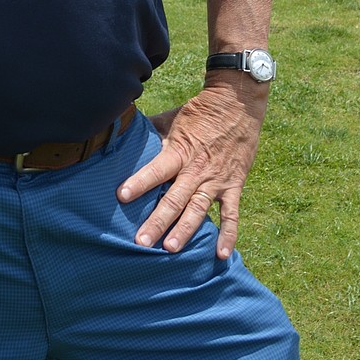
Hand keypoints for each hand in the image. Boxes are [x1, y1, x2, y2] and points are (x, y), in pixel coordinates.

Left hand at [117, 77, 267, 257]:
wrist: (236, 104)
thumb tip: (126, 133)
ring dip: (185, 230)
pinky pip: (232, 214)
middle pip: (174, 198)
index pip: (156, 169)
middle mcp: (197, 169)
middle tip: (141, 241)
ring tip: (170, 248)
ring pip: (198, 209)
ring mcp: (216, 180)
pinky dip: (228, 235)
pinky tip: (221, 255)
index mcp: (179, 151)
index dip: (140, 182)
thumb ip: (152, 131)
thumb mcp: (172, 118)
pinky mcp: (234, 185)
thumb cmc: (199, 112)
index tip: (122, 196)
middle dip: (157, 221)